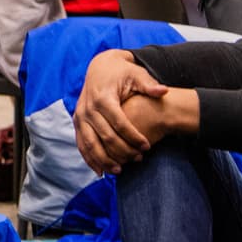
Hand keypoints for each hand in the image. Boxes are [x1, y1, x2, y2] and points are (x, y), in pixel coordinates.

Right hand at [73, 50, 168, 174]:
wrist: (100, 68)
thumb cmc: (122, 73)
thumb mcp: (136, 74)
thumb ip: (149, 85)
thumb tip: (163, 90)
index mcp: (103, 98)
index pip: (119, 123)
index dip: (134, 137)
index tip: (147, 147)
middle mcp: (88, 108)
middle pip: (105, 136)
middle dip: (122, 151)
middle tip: (139, 159)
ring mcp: (80, 117)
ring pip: (90, 144)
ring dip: (104, 160)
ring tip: (120, 171)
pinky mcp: (77, 123)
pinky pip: (81, 145)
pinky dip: (90, 159)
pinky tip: (101, 172)